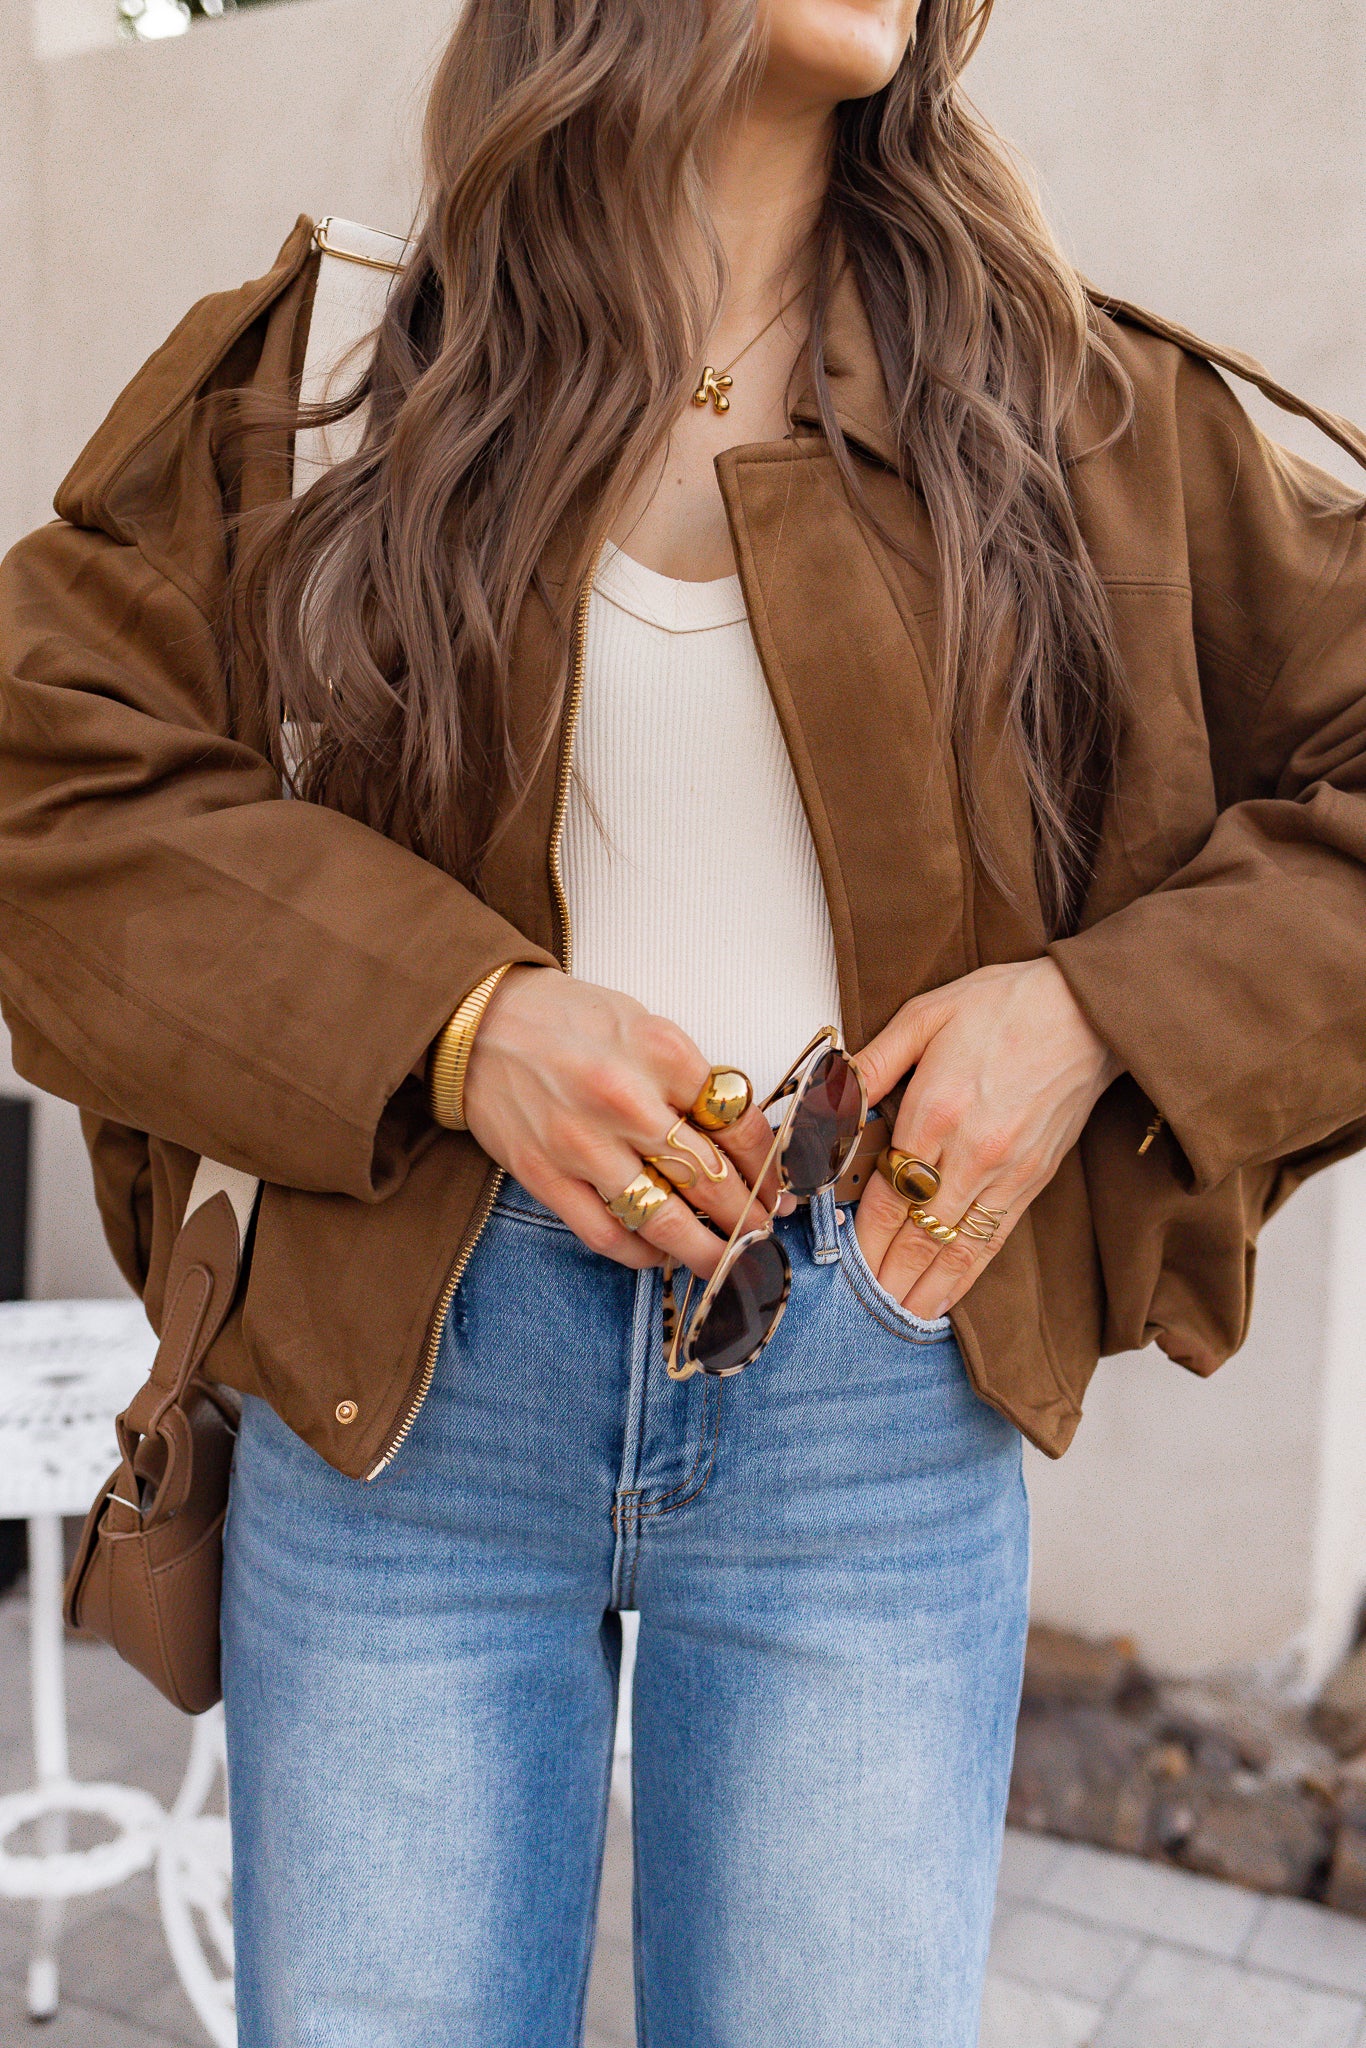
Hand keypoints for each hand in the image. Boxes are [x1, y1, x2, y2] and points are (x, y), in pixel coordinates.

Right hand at [461, 968, 778, 1274]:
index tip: (778, 1190)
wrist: (479, 1022)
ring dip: (706, 1251)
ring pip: (665, 1221)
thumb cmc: (567, 1020)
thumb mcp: (643, 1024)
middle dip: (748, 1217)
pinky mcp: (546, 1176)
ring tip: (729, 1262)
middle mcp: (625, 1099)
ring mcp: (582, 1143)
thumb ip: (688, 1078)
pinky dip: (643, 1255)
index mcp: (660, 1052)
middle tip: (764, 1233)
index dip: (769, 1168)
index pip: (739, 1125)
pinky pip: (608, 1235)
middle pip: (712, 1179)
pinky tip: (661, 1254)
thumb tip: (737, 1138)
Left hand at [853, 960, 1120, 1319]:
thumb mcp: (925, 1015)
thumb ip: (873, 1063)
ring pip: (956, 1249)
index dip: (861, 1237)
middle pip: (917, 1234)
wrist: (1087, 1011)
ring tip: (896, 1320)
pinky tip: (947, 1298)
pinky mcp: (1034, 1181)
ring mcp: (1006, 1173)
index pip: (886, 1194)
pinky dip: (967, 1275)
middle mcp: (970, 1153)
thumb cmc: (1005, 1005)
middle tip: (858, 1313)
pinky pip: (993, 1240)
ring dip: (924, 1289)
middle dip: (886, 1277)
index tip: (840, 1264)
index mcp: (935, 1111)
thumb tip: (829, 1095)